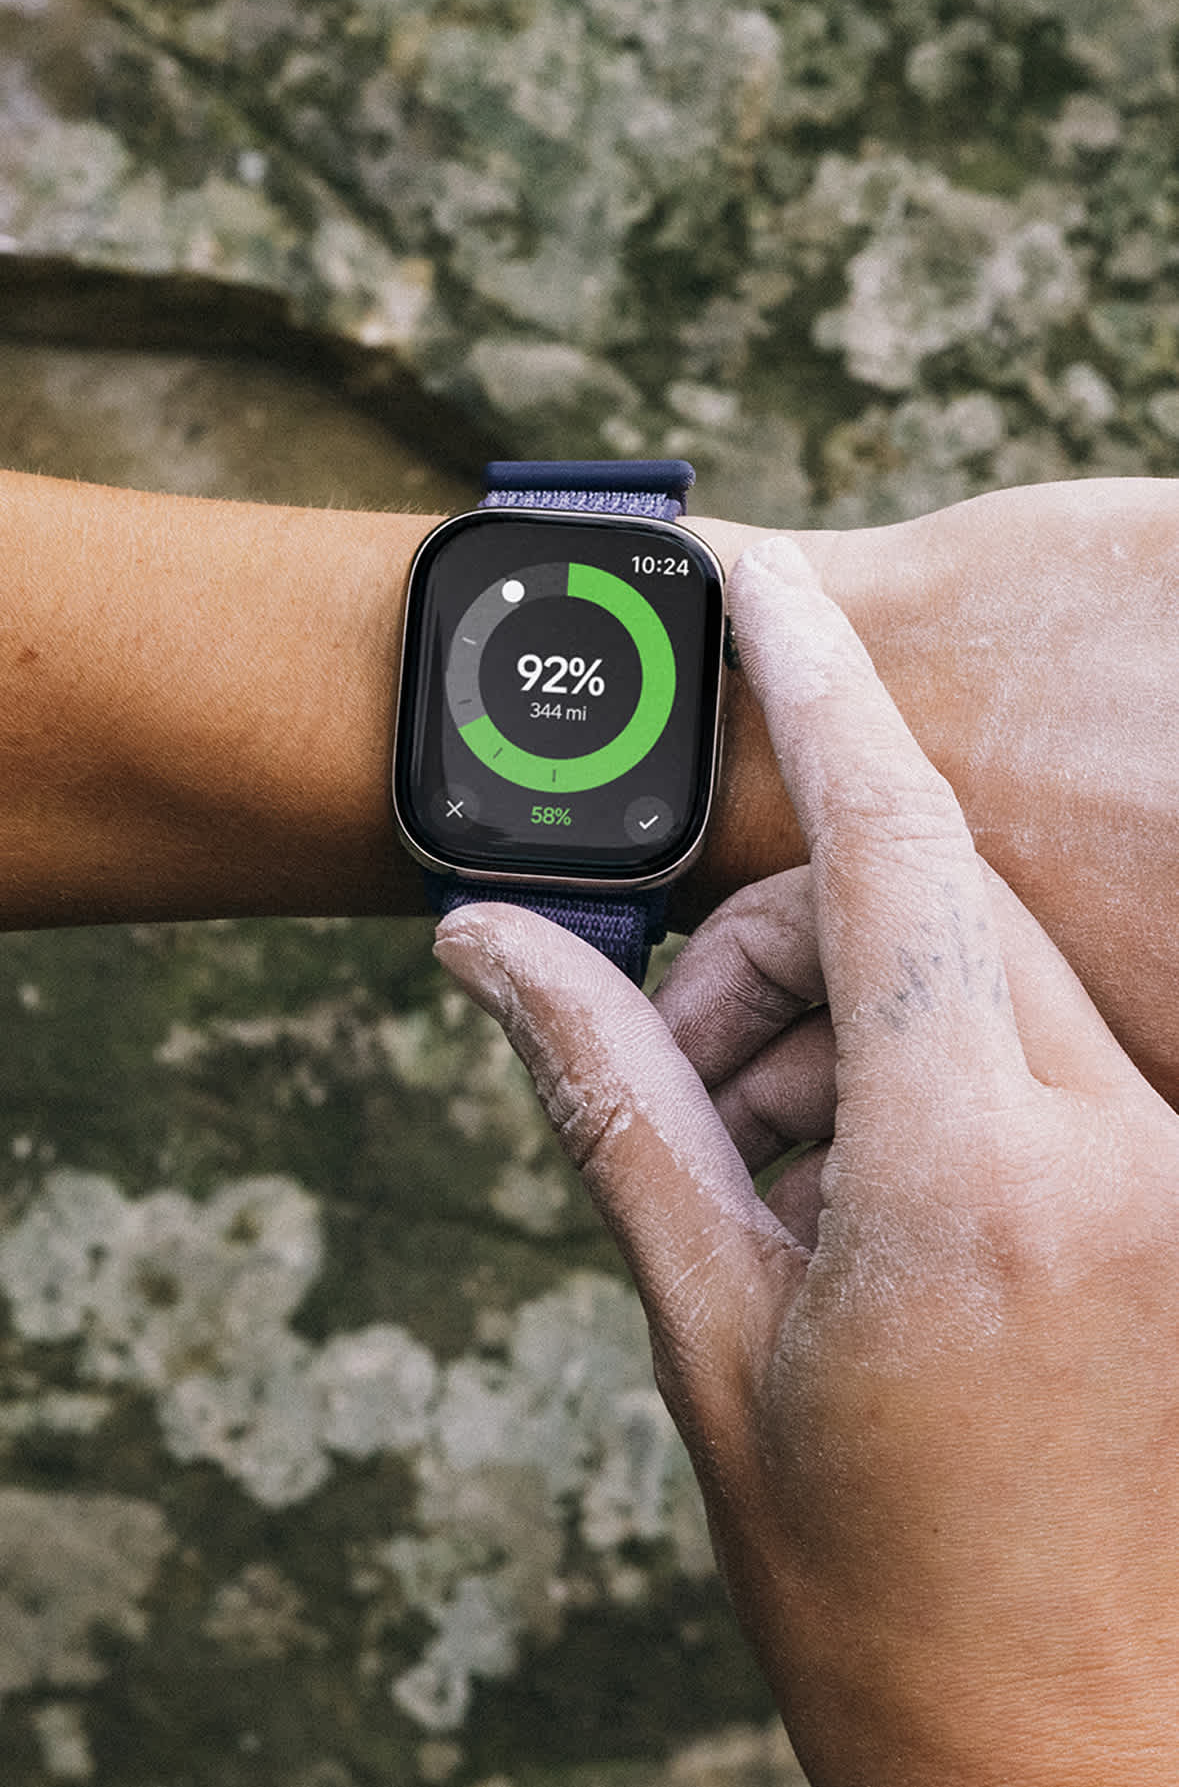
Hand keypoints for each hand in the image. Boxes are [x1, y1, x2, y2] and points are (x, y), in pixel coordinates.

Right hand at [436, 536, 1178, 1786]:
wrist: (1056, 1769)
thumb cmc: (870, 1585)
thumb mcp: (707, 1330)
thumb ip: (613, 1098)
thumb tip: (485, 947)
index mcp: (979, 1177)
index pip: (893, 851)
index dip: (814, 688)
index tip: (750, 577)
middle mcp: (1121, 1153)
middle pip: (929, 915)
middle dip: (787, 950)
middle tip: (700, 1076)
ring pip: (997, 983)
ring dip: (870, 1029)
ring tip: (793, 1185)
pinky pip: (1068, 1061)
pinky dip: (958, 1082)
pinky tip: (890, 1203)